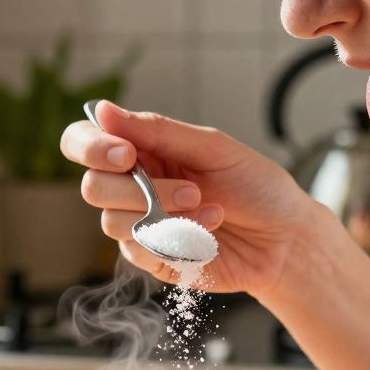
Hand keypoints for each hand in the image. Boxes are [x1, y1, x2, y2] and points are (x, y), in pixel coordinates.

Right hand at [59, 101, 332, 295]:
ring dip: (166, 217)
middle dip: (140, 190)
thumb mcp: (212, 148)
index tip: (126, 154)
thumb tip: (101, 110)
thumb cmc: (256, 187)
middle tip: (193, 189)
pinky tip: (209, 238)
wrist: (285, 240)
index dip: (91, 147)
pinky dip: (176, 242)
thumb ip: (156, 130)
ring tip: (212, 212)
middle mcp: (133, 185)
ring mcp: (140, 224)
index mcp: (143, 149)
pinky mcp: (152, 259)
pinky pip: (138, 252)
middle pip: (93, 187)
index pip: (83, 142)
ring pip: (112, 223)